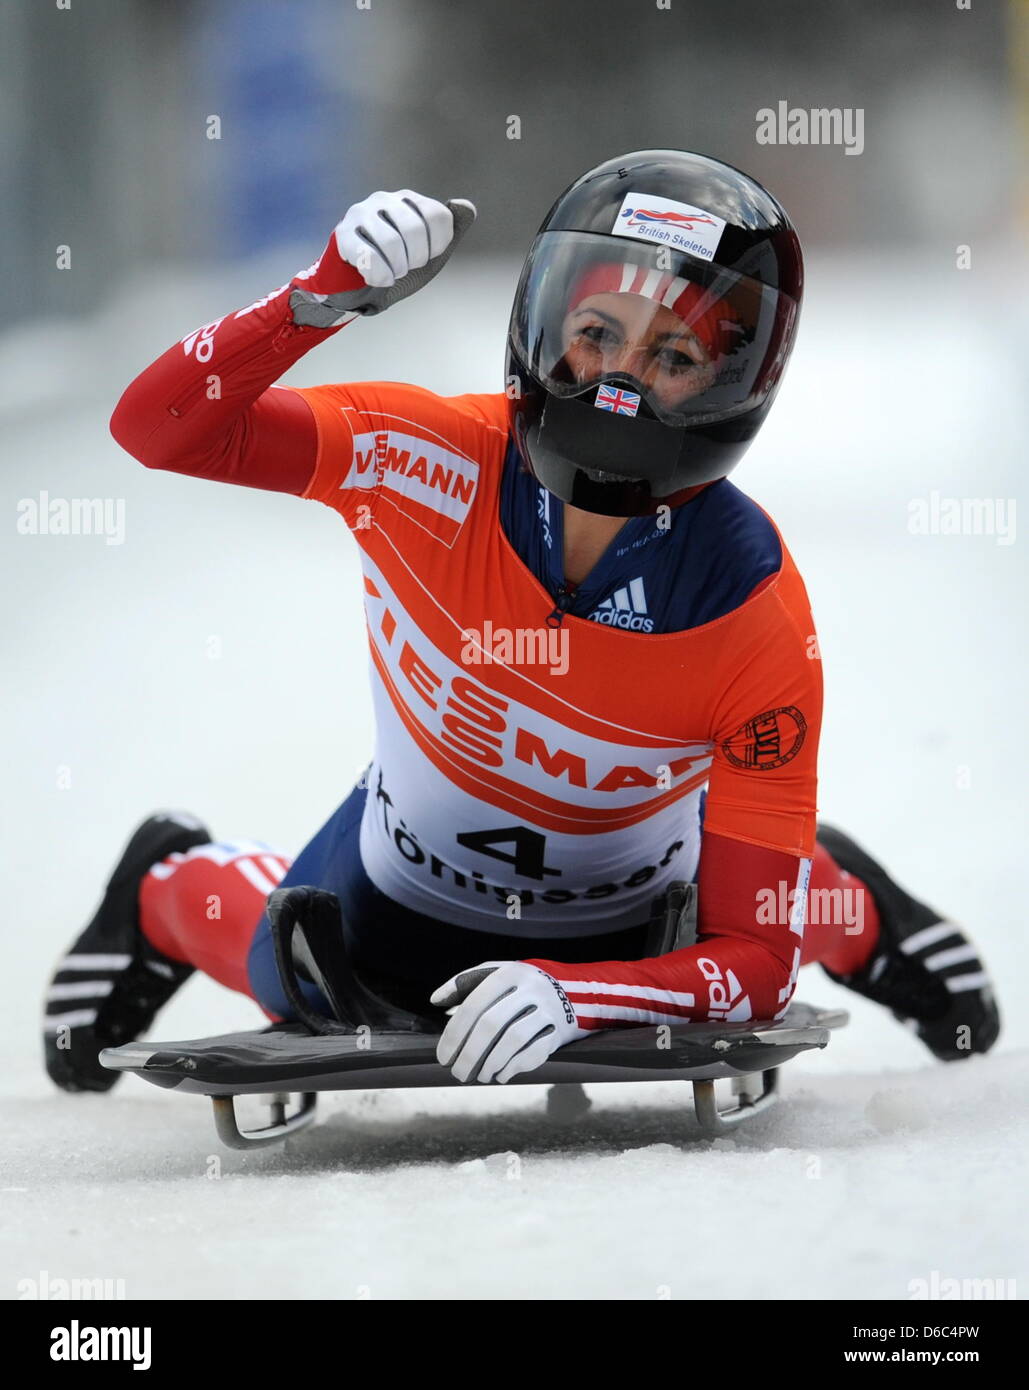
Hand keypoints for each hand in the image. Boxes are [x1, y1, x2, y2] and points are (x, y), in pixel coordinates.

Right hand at [289, 189, 475, 325]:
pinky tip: (379, 279)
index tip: (427, 257)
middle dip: (416, 259)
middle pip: (415, 229)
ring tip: (393, 272)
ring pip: (391, 242)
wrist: (358, 287)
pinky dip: (380, 275)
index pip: (438, 216)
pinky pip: (368, 256)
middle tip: (407, 267)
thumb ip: (452, 230)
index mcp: (408, 200)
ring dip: (397, 269)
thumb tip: (467, 206)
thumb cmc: (396, 266)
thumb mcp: (430, 252)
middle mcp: (384, 199)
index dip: (437, 246)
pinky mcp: (343, 234)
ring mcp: (361, 214)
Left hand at [431, 961, 588, 1083]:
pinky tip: (501, 1075)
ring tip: (478, 1076)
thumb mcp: (496, 973)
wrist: (575, 990)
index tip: (443, 1057)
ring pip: (513, 1040)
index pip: (474, 1005)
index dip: (454, 1034)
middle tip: (457, 1074)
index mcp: (509, 973)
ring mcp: (548, 1009)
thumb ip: (464, 983)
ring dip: (491, 1063)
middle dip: (470, 1054)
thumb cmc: (522, 984)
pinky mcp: (560, 1029)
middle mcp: (530, 988)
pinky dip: (515, 1067)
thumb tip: (435, 1000)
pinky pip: (535, 1052)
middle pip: (492, 1025)